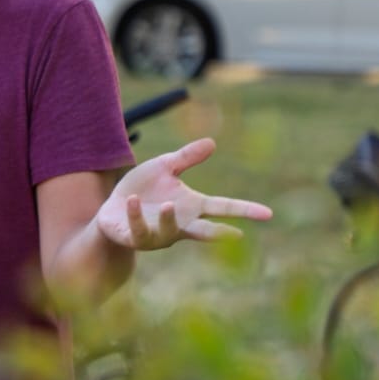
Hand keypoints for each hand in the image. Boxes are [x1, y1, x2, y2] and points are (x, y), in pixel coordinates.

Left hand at [96, 139, 271, 250]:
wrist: (111, 209)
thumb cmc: (142, 190)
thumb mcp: (163, 168)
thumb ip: (186, 158)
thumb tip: (212, 142)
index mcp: (191, 207)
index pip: (222, 207)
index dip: (244, 210)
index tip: (267, 214)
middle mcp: (179, 225)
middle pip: (204, 231)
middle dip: (220, 234)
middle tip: (237, 236)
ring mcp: (158, 234)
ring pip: (170, 232)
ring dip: (171, 219)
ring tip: (171, 204)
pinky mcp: (135, 237)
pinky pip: (139, 230)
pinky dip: (137, 216)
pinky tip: (132, 200)